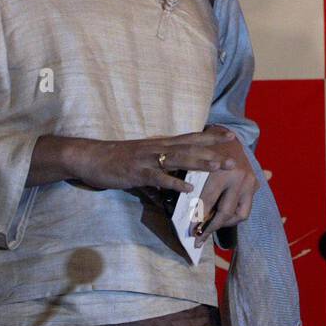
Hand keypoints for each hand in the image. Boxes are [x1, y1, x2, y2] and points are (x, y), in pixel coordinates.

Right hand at [59, 129, 235, 193]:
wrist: (91, 157)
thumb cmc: (116, 160)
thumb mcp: (142, 164)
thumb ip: (159, 176)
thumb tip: (171, 189)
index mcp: (160, 144)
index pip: (191, 138)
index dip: (211, 137)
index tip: (231, 136)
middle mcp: (158, 147)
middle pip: (191, 146)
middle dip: (214, 150)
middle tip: (234, 155)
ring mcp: (149, 159)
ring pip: (180, 158)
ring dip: (201, 162)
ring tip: (220, 167)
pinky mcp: (138, 172)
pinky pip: (160, 178)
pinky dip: (175, 182)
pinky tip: (189, 187)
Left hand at [191, 125, 258, 246]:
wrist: (228, 134)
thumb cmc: (206, 149)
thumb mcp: (196, 165)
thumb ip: (192, 186)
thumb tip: (186, 215)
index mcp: (220, 172)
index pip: (207, 202)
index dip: (198, 219)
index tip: (191, 232)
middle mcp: (238, 178)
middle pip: (225, 212)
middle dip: (210, 228)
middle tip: (199, 238)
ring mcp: (249, 182)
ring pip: (240, 214)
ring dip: (225, 224)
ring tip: (211, 228)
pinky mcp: (255, 184)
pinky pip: (246, 207)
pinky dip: (235, 215)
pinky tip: (223, 218)